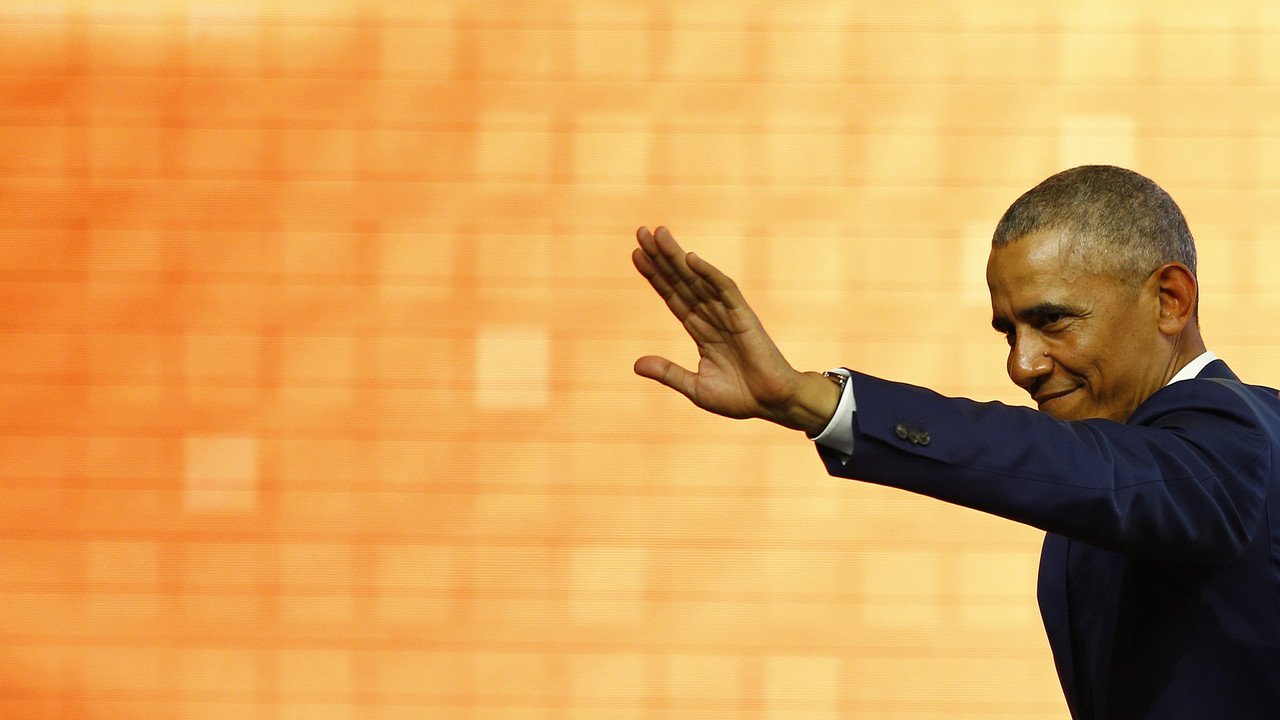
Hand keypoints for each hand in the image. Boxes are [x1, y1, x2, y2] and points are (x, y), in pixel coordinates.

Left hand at [632, 226, 839, 432]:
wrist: (772, 405)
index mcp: (701, 331)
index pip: (673, 297)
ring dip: (677, 257)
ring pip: (698, 280)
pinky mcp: (745, 317)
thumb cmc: (740, 397)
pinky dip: (709, 273)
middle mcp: (713, 317)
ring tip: (658, 235)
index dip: (655, 276)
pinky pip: (725, 290)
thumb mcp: (696, 387)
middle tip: (642, 232)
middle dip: (662, 258)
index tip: (636, 255)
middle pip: (682, 281)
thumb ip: (668, 372)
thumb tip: (636, 364)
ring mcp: (728, 314)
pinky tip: (691, 258)